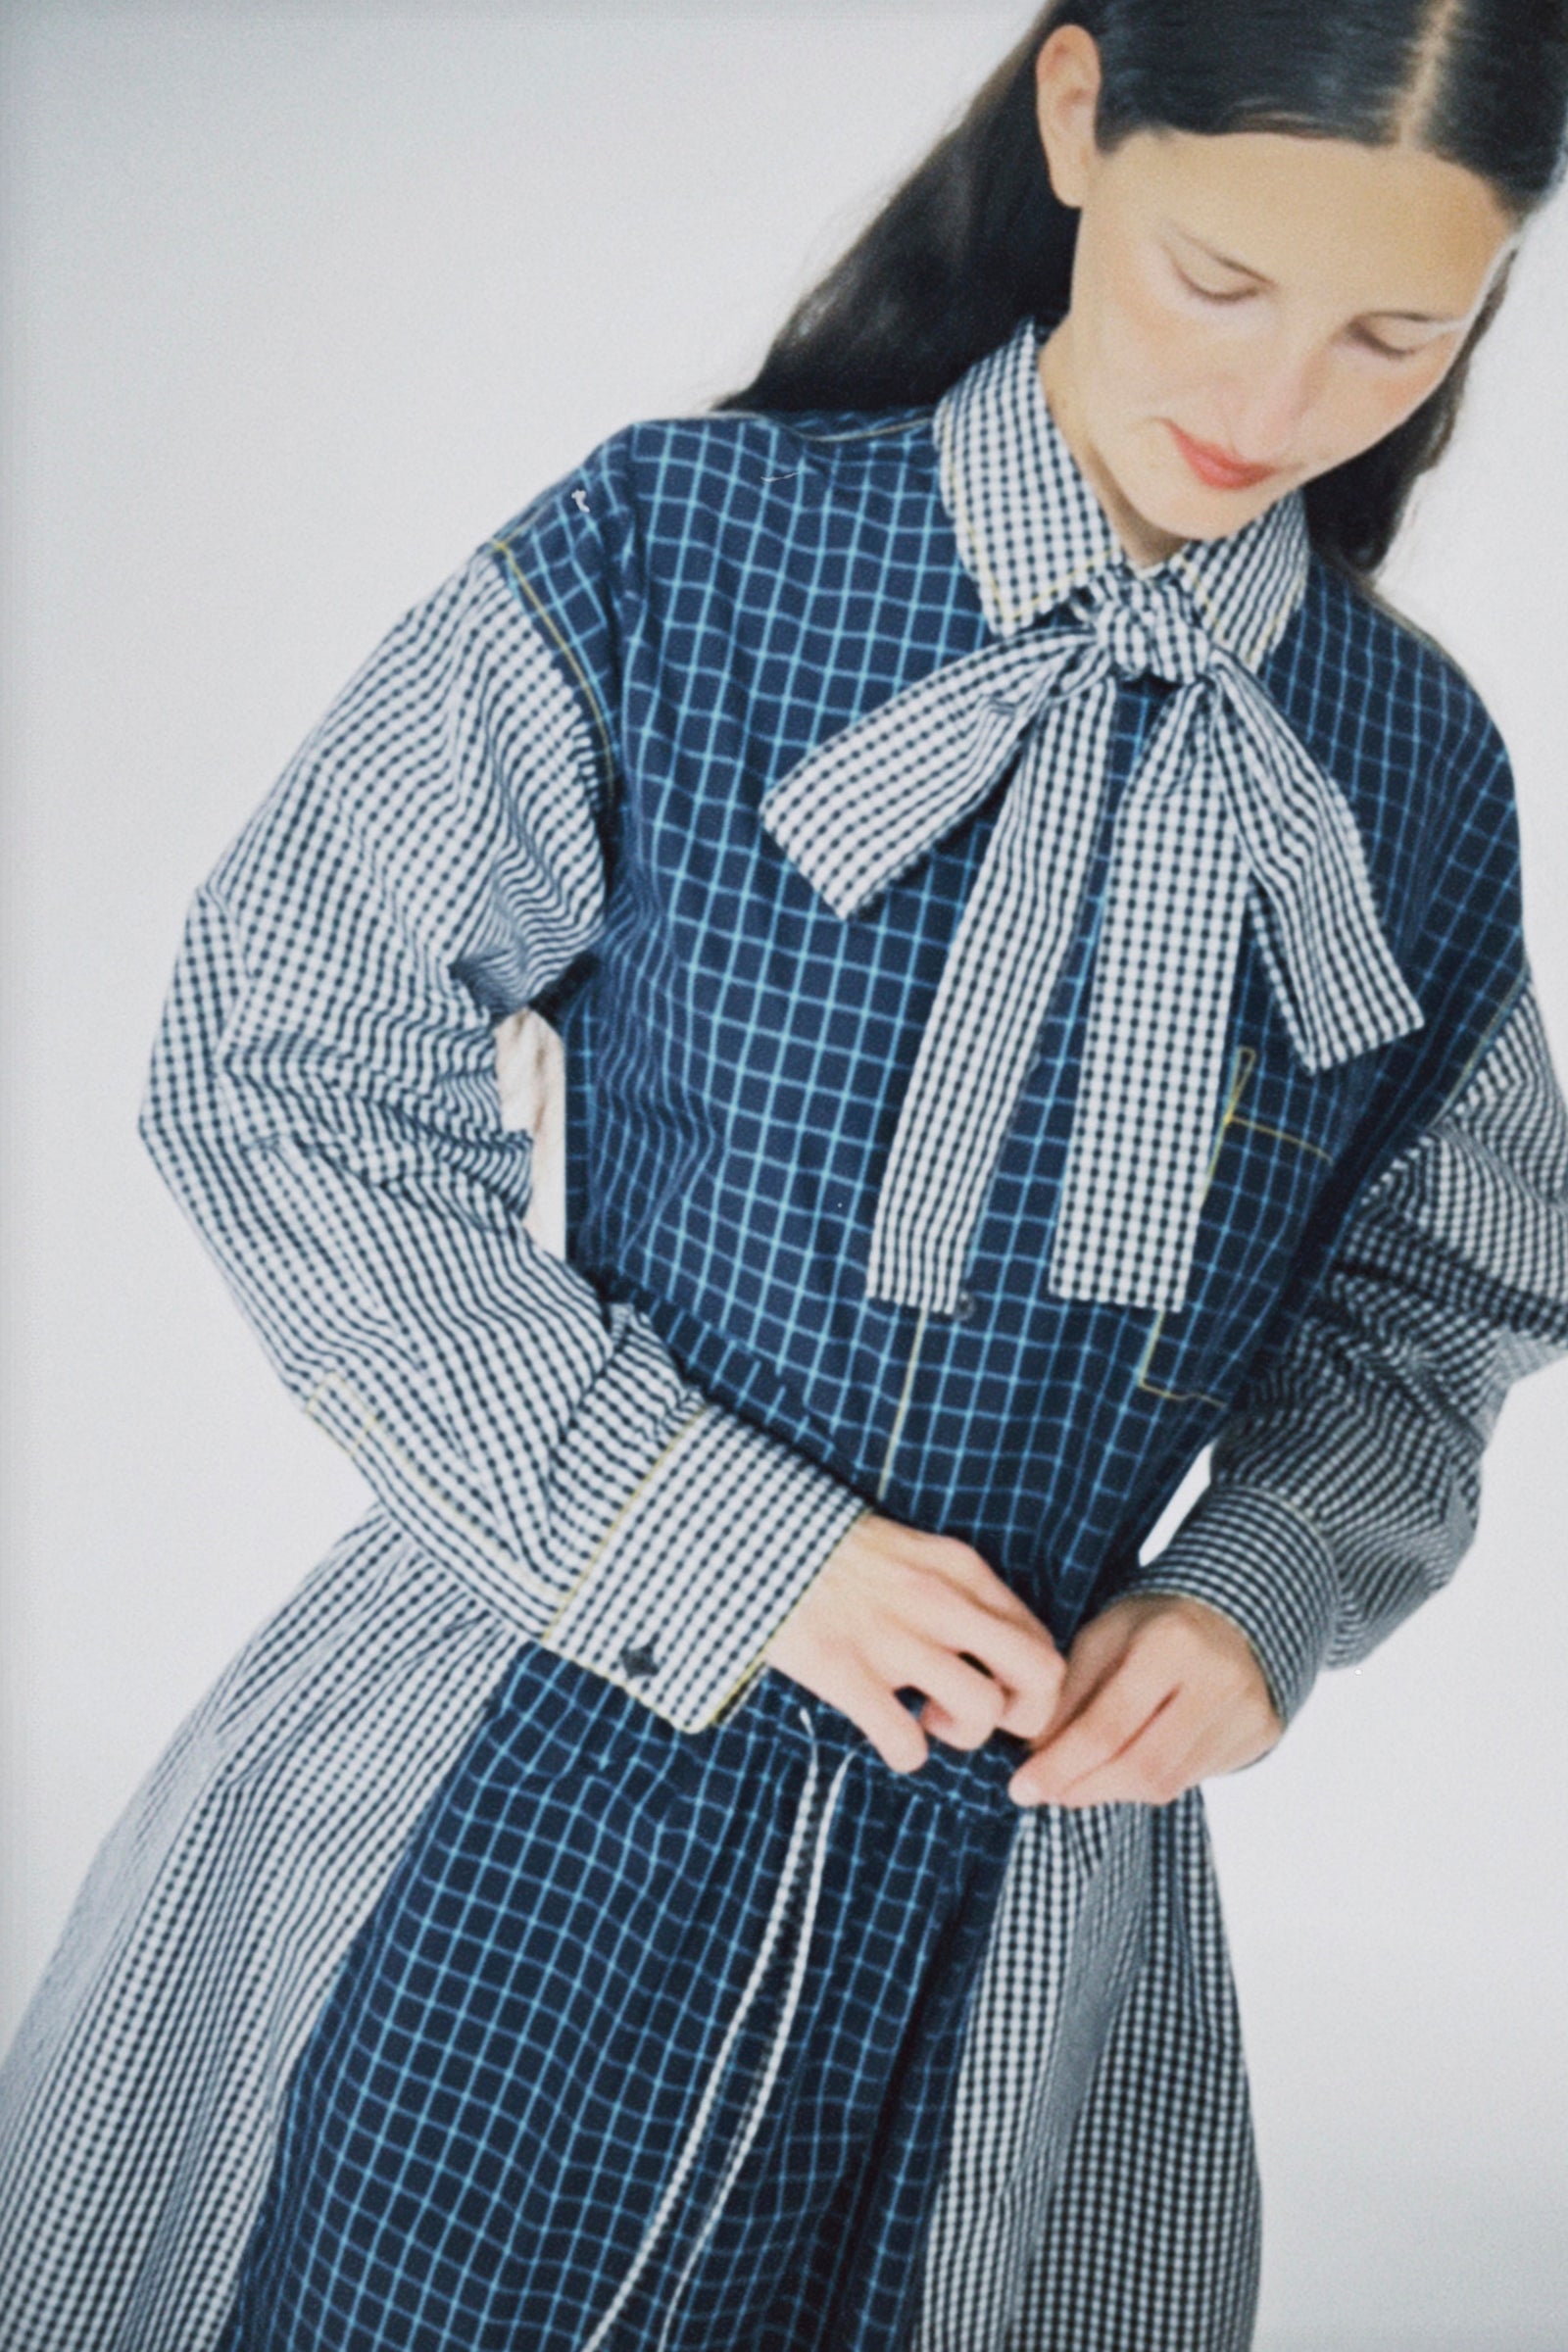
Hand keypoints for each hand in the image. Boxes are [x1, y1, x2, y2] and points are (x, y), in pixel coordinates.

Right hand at [763, 1511, 1065, 1775]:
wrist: (756, 1541)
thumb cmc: (838, 1557)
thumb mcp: (916, 1554)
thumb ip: (961, 1594)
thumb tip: (997, 1654)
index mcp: (961, 1569)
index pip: (1042, 1640)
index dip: (1033, 1686)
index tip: (998, 1694)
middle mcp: (940, 1601)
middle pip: (1038, 1675)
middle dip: (1022, 1716)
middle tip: (982, 1717)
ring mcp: (894, 1637)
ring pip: (982, 1711)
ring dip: (963, 1735)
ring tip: (927, 1718)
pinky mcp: (846, 1670)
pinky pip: (908, 1743)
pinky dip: (908, 1755)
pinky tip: (889, 1734)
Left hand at [1006, 1592, 1282, 1808]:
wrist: (1231, 1616)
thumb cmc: (1152, 1626)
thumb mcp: (1100, 1639)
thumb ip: (1068, 1698)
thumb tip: (1035, 1759)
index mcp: (1172, 1643)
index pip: (1109, 1726)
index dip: (1062, 1765)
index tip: (1022, 1788)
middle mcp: (1219, 1681)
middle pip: (1142, 1767)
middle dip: (1084, 1788)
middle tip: (1045, 1793)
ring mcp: (1248, 1713)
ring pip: (1167, 1784)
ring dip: (1111, 1791)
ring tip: (1079, 1780)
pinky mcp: (1260, 1737)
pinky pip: (1191, 1780)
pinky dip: (1147, 1784)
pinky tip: (1125, 1768)